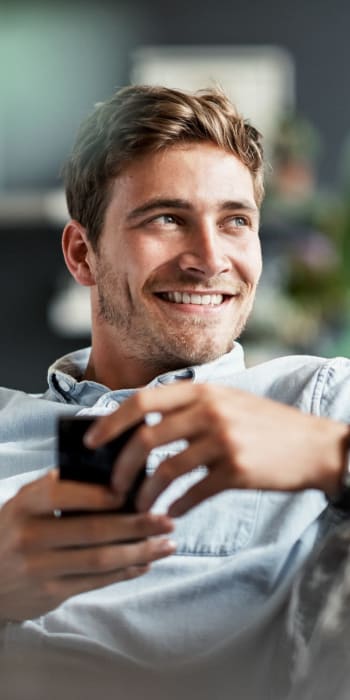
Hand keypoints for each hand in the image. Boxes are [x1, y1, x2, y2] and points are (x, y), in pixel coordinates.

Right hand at [0, 470, 174, 621]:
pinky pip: (96, 582)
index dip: (99, 494)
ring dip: (139, 552)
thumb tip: (111, 474)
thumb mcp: (25, 503)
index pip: (63, 493)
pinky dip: (125, 571)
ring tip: (166, 544)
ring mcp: (39, 569)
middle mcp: (30, 537)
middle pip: (92, 530)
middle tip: (166, 520)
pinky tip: (146, 562)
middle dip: (136, 525)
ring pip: (100, 560)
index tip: (131, 491)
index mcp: (25, 505)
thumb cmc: (14, 530)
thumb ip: (58, 488)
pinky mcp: (50, 593)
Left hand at [85, 382, 348, 515]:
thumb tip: (143, 429)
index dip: (111, 422)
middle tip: (112, 487)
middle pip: (146, 438)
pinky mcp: (237, 471)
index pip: (143, 401)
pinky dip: (177, 506)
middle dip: (121, 467)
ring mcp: (223, 441)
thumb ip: (191, 408)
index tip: (92, 442)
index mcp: (203, 391)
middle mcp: (210, 411)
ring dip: (145, 494)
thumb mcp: (229, 401)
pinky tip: (172, 513)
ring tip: (139, 508)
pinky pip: (193, 493)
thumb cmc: (267, 425)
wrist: (315, 446)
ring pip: (166, 470)